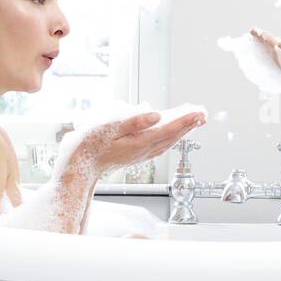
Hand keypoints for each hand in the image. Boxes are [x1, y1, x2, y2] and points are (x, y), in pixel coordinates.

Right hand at [92, 110, 206, 173]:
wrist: (78, 167)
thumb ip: (134, 121)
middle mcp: (143, 151)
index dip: (185, 120)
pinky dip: (170, 137)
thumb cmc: (88, 146)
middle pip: (172, 136)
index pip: (168, 129)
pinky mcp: (136, 155)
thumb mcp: (108, 128)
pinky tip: (172, 133)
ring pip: (168, 141)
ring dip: (182, 131)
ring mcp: (140, 154)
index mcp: (139, 143)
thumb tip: (156, 115)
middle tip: (203, 113)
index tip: (199, 112)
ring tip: (194, 121)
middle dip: (189, 124)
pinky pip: (160, 145)